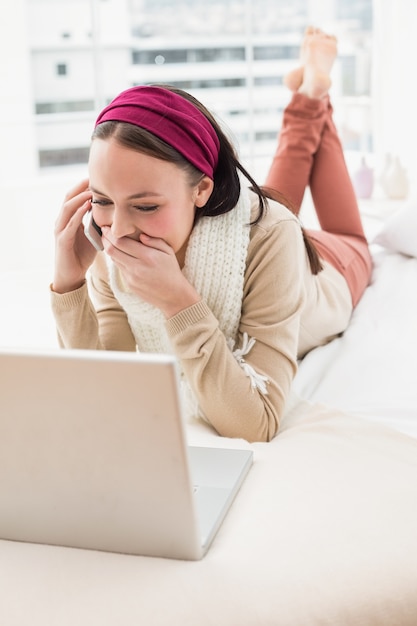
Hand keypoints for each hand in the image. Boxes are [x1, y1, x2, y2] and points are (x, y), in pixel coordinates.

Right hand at [52, 179, 96, 293]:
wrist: (71, 275)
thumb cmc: (81, 256)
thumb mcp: (93, 236)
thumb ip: (99, 224)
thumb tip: (114, 213)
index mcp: (68, 219)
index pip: (74, 197)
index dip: (84, 186)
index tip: (98, 176)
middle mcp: (61, 221)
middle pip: (68, 197)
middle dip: (80, 186)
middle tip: (93, 175)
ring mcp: (60, 230)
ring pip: (67, 208)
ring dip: (79, 197)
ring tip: (91, 189)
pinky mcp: (62, 241)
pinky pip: (69, 225)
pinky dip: (78, 214)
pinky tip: (87, 206)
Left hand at [102, 229, 200, 317]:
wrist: (173, 296)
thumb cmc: (172, 271)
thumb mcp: (168, 252)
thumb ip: (155, 241)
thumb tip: (140, 235)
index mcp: (147, 257)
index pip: (121, 242)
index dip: (111, 234)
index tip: (106, 227)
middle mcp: (137, 267)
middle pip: (112, 250)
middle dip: (105, 239)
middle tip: (103, 232)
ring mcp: (131, 277)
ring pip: (114, 260)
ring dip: (109, 249)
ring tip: (108, 241)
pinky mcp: (129, 285)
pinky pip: (120, 269)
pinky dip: (118, 260)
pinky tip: (120, 254)